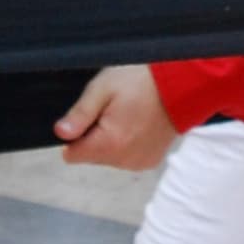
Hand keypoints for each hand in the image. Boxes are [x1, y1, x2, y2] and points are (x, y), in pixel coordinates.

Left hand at [55, 64, 176, 171]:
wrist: (182, 84)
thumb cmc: (142, 81)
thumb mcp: (103, 88)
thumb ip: (80, 114)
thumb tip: (60, 133)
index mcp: (110, 144)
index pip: (72, 155)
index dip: (74, 135)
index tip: (88, 118)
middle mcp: (124, 160)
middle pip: (90, 156)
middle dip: (94, 135)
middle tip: (112, 110)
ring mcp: (139, 162)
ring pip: (108, 157)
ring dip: (111, 140)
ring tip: (128, 114)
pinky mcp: (150, 161)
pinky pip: (126, 157)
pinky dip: (128, 143)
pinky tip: (138, 123)